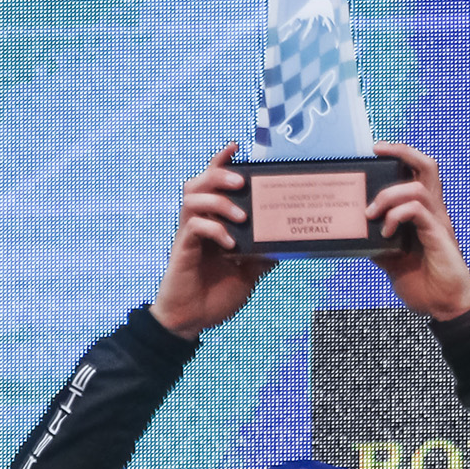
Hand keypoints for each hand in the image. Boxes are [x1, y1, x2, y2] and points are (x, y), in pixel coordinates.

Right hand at [151, 144, 277, 340]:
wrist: (193, 321)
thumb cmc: (216, 296)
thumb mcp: (249, 274)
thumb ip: (262, 256)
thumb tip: (286, 244)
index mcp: (212, 224)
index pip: (212, 185)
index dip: (221, 162)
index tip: (237, 146)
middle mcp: (197, 224)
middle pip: (198, 183)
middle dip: (219, 173)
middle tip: (241, 181)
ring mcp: (188, 236)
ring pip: (193, 199)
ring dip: (219, 202)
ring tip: (242, 216)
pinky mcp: (183, 250)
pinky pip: (193, 227)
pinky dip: (214, 230)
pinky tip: (230, 244)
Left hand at [368, 142, 469, 321]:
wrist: (444, 307)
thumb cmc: (425, 286)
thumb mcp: (391, 261)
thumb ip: (379, 244)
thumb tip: (358, 233)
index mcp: (425, 215)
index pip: (417, 174)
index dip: (400, 156)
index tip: (376, 152)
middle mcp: (434, 213)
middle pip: (427, 167)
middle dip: (402, 151)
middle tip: (378, 150)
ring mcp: (437, 223)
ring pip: (417, 187)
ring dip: (389, 195)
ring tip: (373, 214)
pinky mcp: (439, 235)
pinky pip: (416, 210)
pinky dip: (396, 215)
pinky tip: (387, 232)